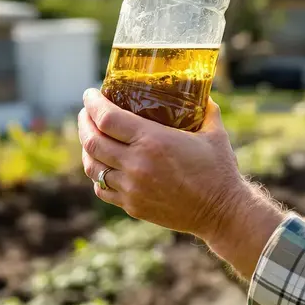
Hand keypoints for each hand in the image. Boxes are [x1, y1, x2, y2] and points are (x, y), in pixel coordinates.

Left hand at [77, 88, 246, 238]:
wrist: (221, 212)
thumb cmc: (219, 169)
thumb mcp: (214, 132)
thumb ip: (206, 108)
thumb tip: (201, 91)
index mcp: (152, 140)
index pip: (107, 118)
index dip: (93, 104)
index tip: (89, 94)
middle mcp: (136, 164)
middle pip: (92, 141)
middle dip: (83, 123)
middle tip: (85, 112)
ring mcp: (131, 188)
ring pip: (92, 167)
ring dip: (86, 148)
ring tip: (89, 136)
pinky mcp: (132, 206)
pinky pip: (103, 188)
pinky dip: (97, 174)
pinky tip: (102, 165)